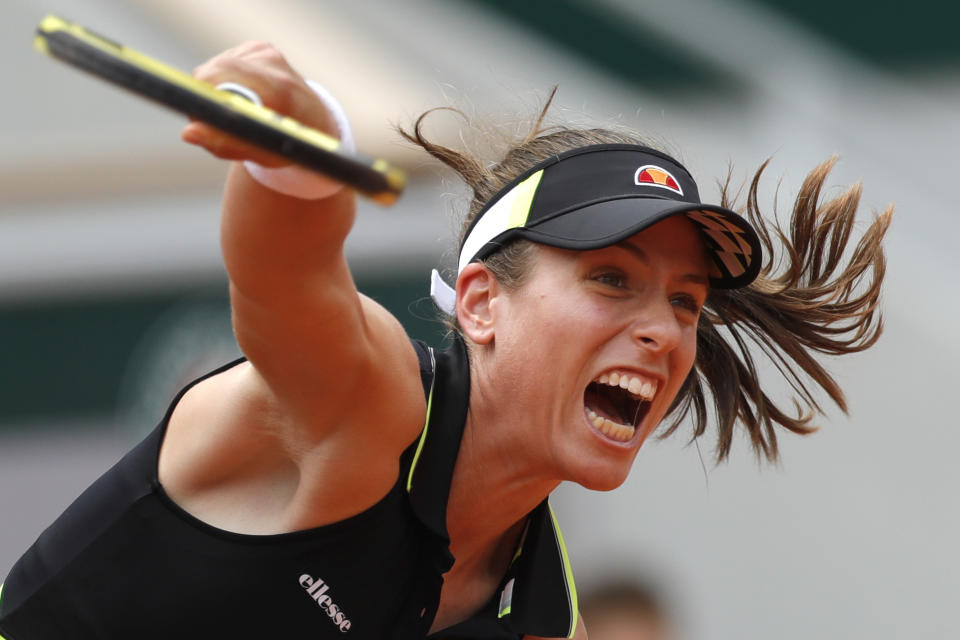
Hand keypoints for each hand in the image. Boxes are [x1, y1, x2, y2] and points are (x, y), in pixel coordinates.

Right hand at [181, 41, 337, 166]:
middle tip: (209, 121)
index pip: (226, 78)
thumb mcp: (261, 154)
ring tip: (233, 111)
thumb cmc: (287, 144)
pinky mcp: (260, 47)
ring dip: (214, 89)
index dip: (205, 96)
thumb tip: (189, 132)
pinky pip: (224, 62)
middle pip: (215, 69)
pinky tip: (242, 94)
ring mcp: (268, 51)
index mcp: (280, 89)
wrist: (314, 122)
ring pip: (216, 66)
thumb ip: (226, 144)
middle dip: (205, 95)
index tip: (200, 117)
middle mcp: (275, 63)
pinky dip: (224, 80)